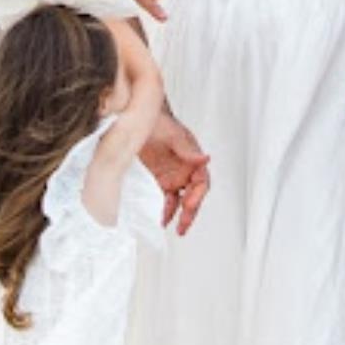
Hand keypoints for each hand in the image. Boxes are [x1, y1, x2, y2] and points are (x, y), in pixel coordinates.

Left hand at [139, 111, 210, 233]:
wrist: (139, 116)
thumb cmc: (160, 121)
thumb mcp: (174, 134)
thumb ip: (188, 149)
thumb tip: (204, 158)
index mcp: (193, 159)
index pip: (201, 182)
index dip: (197, 196)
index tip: (189, 205)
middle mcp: (186, 169)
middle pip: (193, 195)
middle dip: (190, 212)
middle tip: (184, 226)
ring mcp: (174, 175)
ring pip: (181, 200)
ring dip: (180, 215)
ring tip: (177, 228)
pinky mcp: (161, 178)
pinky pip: (167, 198)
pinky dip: (166, 210)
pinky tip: (163, 219)